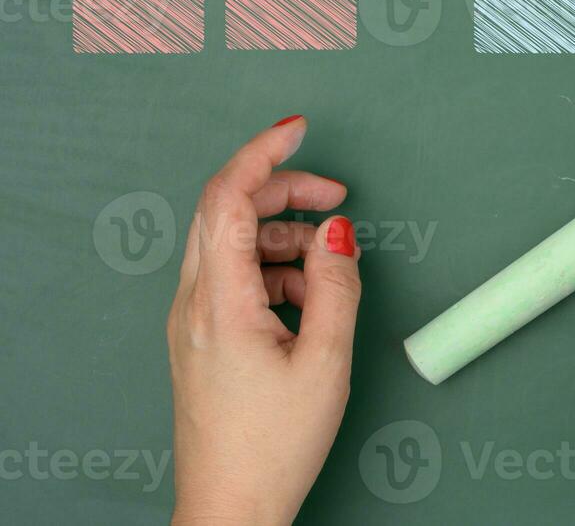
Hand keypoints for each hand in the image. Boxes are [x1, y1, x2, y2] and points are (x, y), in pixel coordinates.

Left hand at [168, 117, 360, 525]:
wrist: (230, 509)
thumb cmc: (273, 446)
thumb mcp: (326, 361)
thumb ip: (337, 285)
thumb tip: (337, 232)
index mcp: (221, 301)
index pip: (228, 197)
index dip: (263, 154)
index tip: (298, 130)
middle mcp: (195, 303)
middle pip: (226, 211)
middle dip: (282, 189)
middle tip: (335, 194)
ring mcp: (193, 320)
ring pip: (230, 242)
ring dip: (282, 231)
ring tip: (331, 256)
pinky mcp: (202, 336)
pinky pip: (232, 274)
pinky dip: (273, 265)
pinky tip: (308, 294)